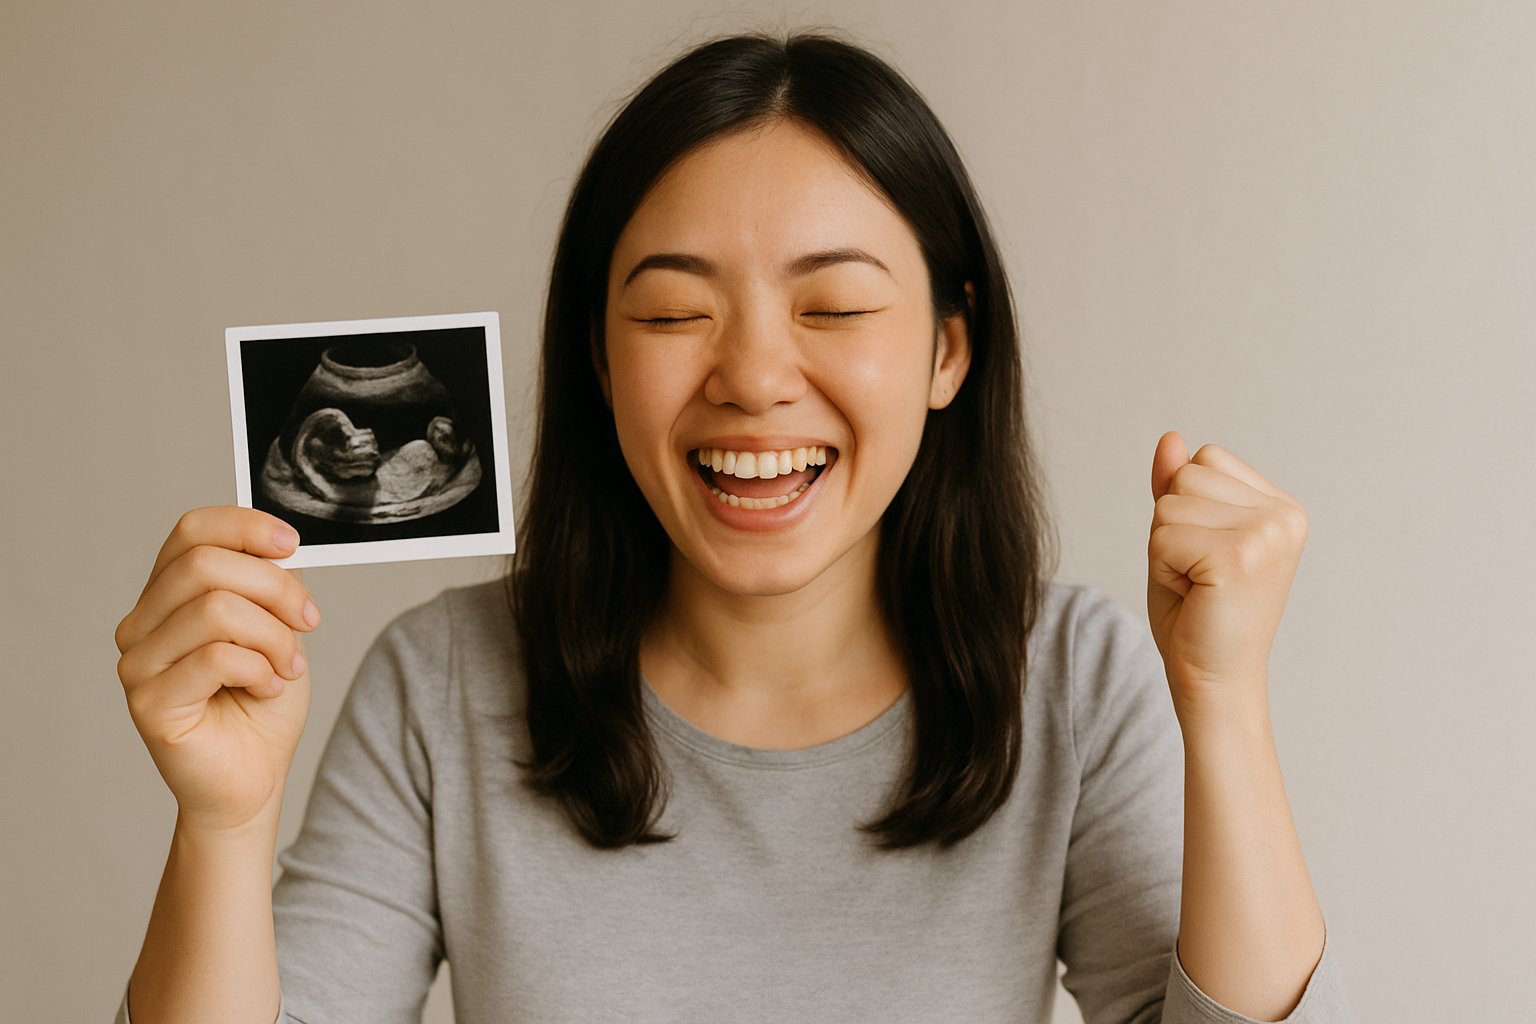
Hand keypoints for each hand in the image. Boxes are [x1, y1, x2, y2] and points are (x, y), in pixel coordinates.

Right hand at [115, 507, 318, 833]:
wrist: (254, 778)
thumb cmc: (262, 704)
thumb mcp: (280, 628)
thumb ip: (271, 584)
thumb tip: (278, 546)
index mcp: (169, 596)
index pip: (191, 531)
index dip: (245, 526)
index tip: (292, 544)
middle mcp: (142, 623)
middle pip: (205, 564)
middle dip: (276, 589)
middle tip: (308, 622)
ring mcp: (138, 663)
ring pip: (215, 609)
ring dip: (273, 637)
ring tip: (287, 667)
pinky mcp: (148, 702)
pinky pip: (215, 658)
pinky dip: (260, 669)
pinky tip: (267, 688)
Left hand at [1147, 432, 1307, 723]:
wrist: (1213, 682)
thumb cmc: (1197, 616)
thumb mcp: (1181, 538)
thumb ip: (1177, 487)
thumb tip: (1171, 437)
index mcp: (1281, 506)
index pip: (1203, 459)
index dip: (1185, 510)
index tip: (1207, 558)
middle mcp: (1284, 514)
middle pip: (1185, 475)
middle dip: (1171, 527)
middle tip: (1198, 577)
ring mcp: (1268, 533)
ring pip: (1170, 503)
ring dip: (1165, 548)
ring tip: (1197, 586)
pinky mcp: (1240, 555)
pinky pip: (1163, 535)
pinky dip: (1162, 568)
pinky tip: (1194, 596)